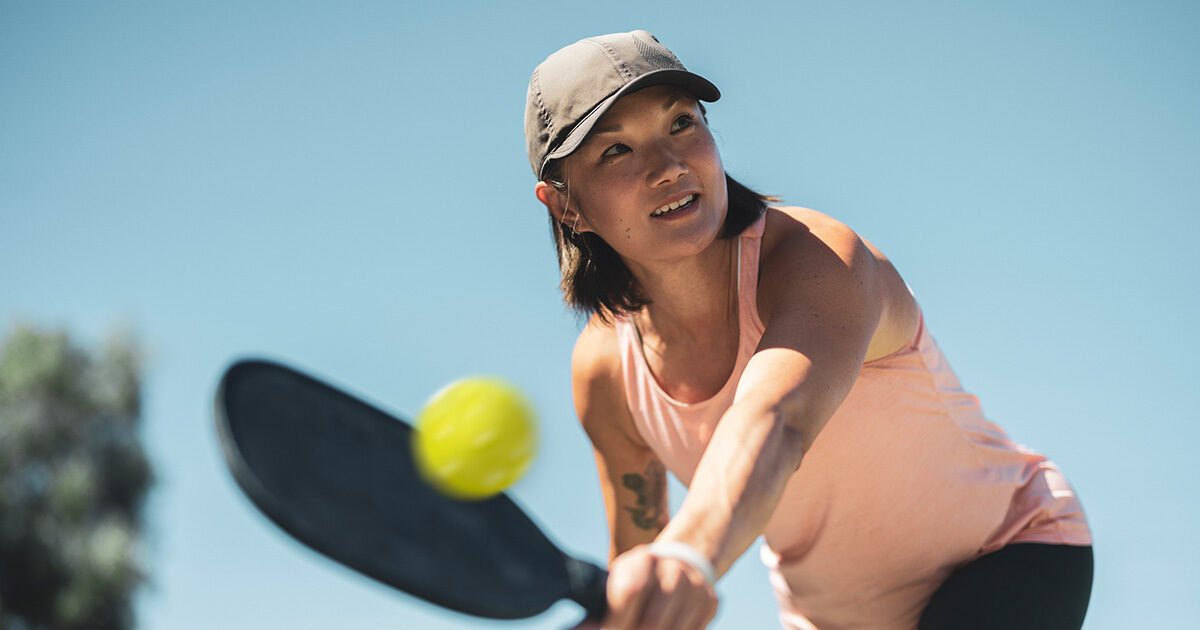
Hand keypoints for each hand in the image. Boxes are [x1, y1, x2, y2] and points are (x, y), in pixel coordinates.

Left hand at [571, 544, 717, 629]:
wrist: (684, 560)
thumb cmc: (640, 576)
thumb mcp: (618, 581)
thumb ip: (597, 609)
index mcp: (644, 561)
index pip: (628, 595)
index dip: (617, 621)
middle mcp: (673, 572)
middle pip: (651, 622)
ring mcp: (696, 589)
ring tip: (640, 628)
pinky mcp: (711, 604)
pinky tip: (663, 628)